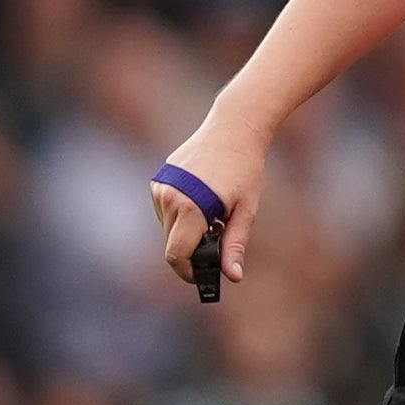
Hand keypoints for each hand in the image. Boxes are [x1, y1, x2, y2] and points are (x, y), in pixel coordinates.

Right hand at [150, 115, 268, 286]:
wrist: (233, 127)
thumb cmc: (245, 169)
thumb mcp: (246, 209)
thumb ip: (235, 244)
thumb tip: (232, 276)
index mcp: (190, 207)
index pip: (176, 255)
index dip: (188, 272)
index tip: (202, 277)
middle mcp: (168, 198)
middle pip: (172, 243)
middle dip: (192, 249)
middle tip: (219, 236)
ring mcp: (160, 187)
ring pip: (167, 227)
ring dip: (186, 230)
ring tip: (214, 213)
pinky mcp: (158, 180)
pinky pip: (165, 210)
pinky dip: (181, 214)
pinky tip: (202, 199)